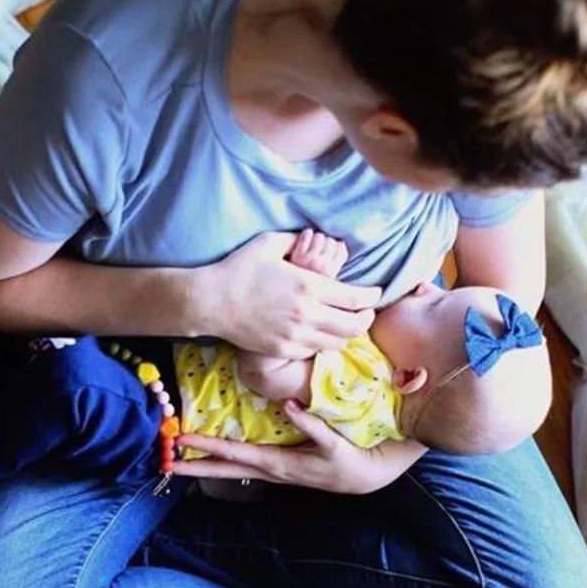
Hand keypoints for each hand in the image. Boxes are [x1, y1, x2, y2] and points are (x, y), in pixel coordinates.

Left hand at [175, 400, 426, 493]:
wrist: (367, 477)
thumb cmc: (351, 459)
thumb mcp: (335, 443)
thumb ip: (312, 424)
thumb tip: (289, 405)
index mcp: (280, 464)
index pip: (237, 455)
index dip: (209, 448)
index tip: (184, 441)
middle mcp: (271, 471)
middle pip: (226, 470)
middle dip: (195, 466)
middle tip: (166, 462)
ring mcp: (274, 472)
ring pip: (233, 469)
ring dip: (207, 465)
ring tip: (181, 460)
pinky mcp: (279, 468)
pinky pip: (245, 465)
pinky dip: (226, 461)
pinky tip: (215, 456)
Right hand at [197, 232, 378, 358]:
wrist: (211, 301)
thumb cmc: (239, 268)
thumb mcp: (269, 243)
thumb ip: (297, 239)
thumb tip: (315, 237)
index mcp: (308, 286)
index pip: (354, 298)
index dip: (371, 296)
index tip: (375, 292)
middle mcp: (307, 314)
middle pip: (354, 325)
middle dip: (367, 318)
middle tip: (367, 311)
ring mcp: (295, 336)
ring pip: (338, 342)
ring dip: (347, 333)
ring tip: (347, 323)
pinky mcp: (283, 349)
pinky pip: (315, 350)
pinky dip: (324, 342)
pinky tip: (321, 332)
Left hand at [287, 230, 347, 278]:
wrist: (282, 290)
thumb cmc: (306, 283)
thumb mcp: (326, 280)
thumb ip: (335, 264)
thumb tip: (341, 242)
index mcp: (332, 274)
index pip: (341, 249)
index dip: (335, 247)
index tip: (328, 251)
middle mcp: (323, 267)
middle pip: (331, 242)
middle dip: (325, 243)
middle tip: (318, 249)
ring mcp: (309, 260)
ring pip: (320, 236)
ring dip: (316, 238)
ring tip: (311, 245)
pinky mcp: (296, 254)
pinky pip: (307, 235)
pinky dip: (306, 234)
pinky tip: (304, 239)